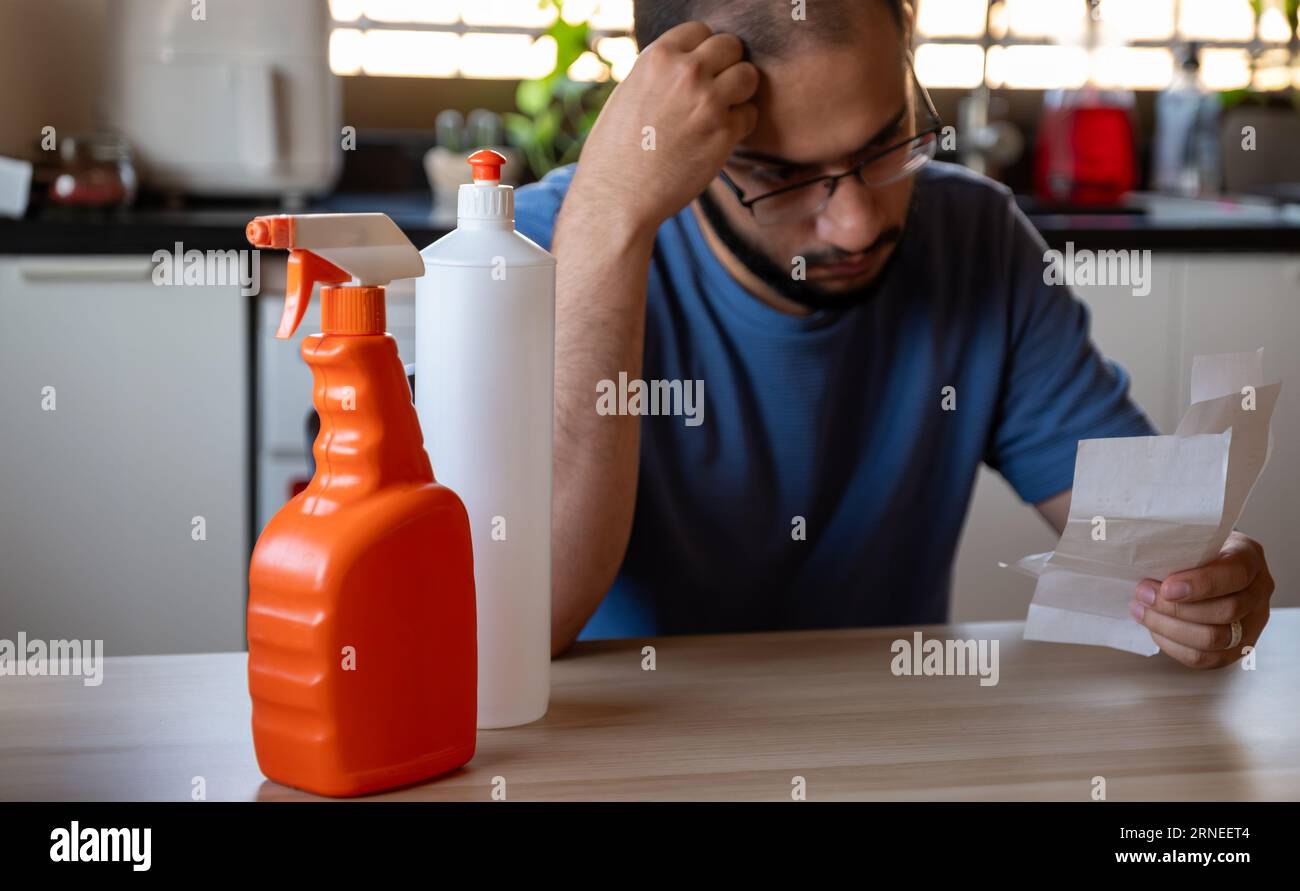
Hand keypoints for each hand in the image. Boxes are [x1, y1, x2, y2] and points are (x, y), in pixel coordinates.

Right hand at [568, 21, 758, 239]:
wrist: (618, 196)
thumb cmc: (615, 150)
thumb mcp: (629, 92)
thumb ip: (661, 73)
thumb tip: (685, 63)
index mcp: (658, 58)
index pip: (700, 30)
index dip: (702, 50)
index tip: (698, 70)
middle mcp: (686, 73)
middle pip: (731, 46)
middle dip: (726, 66)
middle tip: (715, 90)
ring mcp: (709, 102)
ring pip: (748, 76)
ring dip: (740, 92)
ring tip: (721, 111)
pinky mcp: (725, 134)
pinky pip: (750, 115)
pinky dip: (740, 125)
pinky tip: (718, 138)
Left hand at [1131, 532, 1273, 668]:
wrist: (1208, 565)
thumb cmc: (1197, 550)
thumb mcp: (1194, 538)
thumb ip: (1180, 549)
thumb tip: (1144, 561)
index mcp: (1248, 558)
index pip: (1234, 575)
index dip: (1201, 584)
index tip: (1167, 587)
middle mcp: (1258, 592)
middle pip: (1225, 612)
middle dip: (1176, 608)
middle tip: (1143, 595)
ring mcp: (1252, 623)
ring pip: (1214, 639)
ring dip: (1170, 628)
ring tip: (1141, 611)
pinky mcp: (1237, 648)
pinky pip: (1206, 659)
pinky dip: (1174, 647)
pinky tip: (1155, 630)